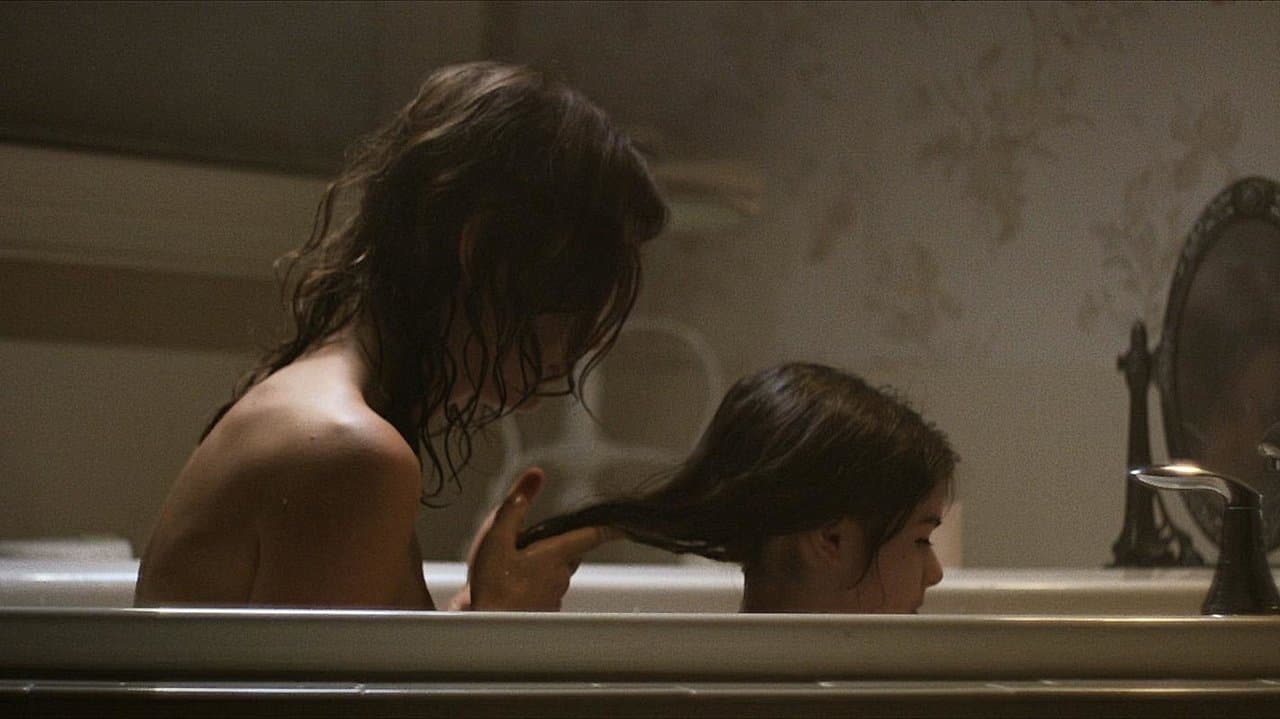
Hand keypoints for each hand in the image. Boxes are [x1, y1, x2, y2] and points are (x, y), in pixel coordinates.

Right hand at [455, 468, 617, 610]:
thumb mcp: (497, 538)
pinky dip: (535, 587)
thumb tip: (536, 475)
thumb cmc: (492, 587)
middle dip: (562, 545)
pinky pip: (545, 594)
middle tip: (541, 540)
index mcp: (555, 555)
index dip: (607, 529)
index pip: (590, 536)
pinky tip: (513, 588)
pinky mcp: (543, 614)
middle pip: (571, 555)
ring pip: (557, 575)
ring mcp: (553, 598)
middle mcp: (561, 578)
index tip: (622, 526)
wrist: (486, 630)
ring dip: (545, 567)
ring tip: (517, 565)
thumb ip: (516, 505)